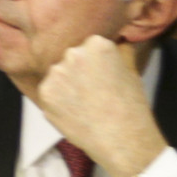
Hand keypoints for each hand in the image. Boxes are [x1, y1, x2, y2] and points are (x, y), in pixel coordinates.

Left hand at [35, 34, 167, 176]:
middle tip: (93, 92)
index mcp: (97, 44)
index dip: (95, 64)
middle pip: (70, 58)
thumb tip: (119, 36)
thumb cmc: (131, 106)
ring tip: (85, 104)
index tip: (102, 77)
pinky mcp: (45, 92)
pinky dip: (58, 102)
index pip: (88, 45)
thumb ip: (120, 49)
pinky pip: (49, 93)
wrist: (123, 140)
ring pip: (58, 75)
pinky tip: (75, 112)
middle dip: (78, 72)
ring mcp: (56, 72)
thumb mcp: (131, 70)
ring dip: (66, 86)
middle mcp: (73, 53)